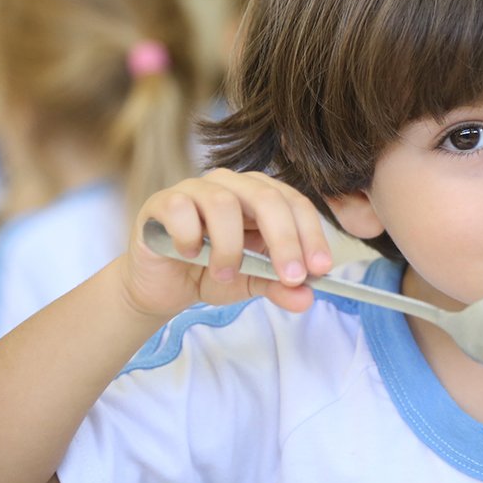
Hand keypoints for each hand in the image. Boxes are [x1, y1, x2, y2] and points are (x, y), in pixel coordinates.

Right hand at [125, 168, 334, 318]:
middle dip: (285, 241)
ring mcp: (196, 189)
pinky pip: (181, 209)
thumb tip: (306, 298)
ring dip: (230, 247)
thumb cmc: (211, 272)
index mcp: (261, 195)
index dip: (311, 236)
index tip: (320, 269)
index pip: (295, 204)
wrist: (163, 286)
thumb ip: (279, 287)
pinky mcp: (163, 201)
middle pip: (267, 198)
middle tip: (291, 277)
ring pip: (224, 204)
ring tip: (225, 274)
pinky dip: (190, 238)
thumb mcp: (253, 283)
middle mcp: (232, 184)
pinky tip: (189, 256)